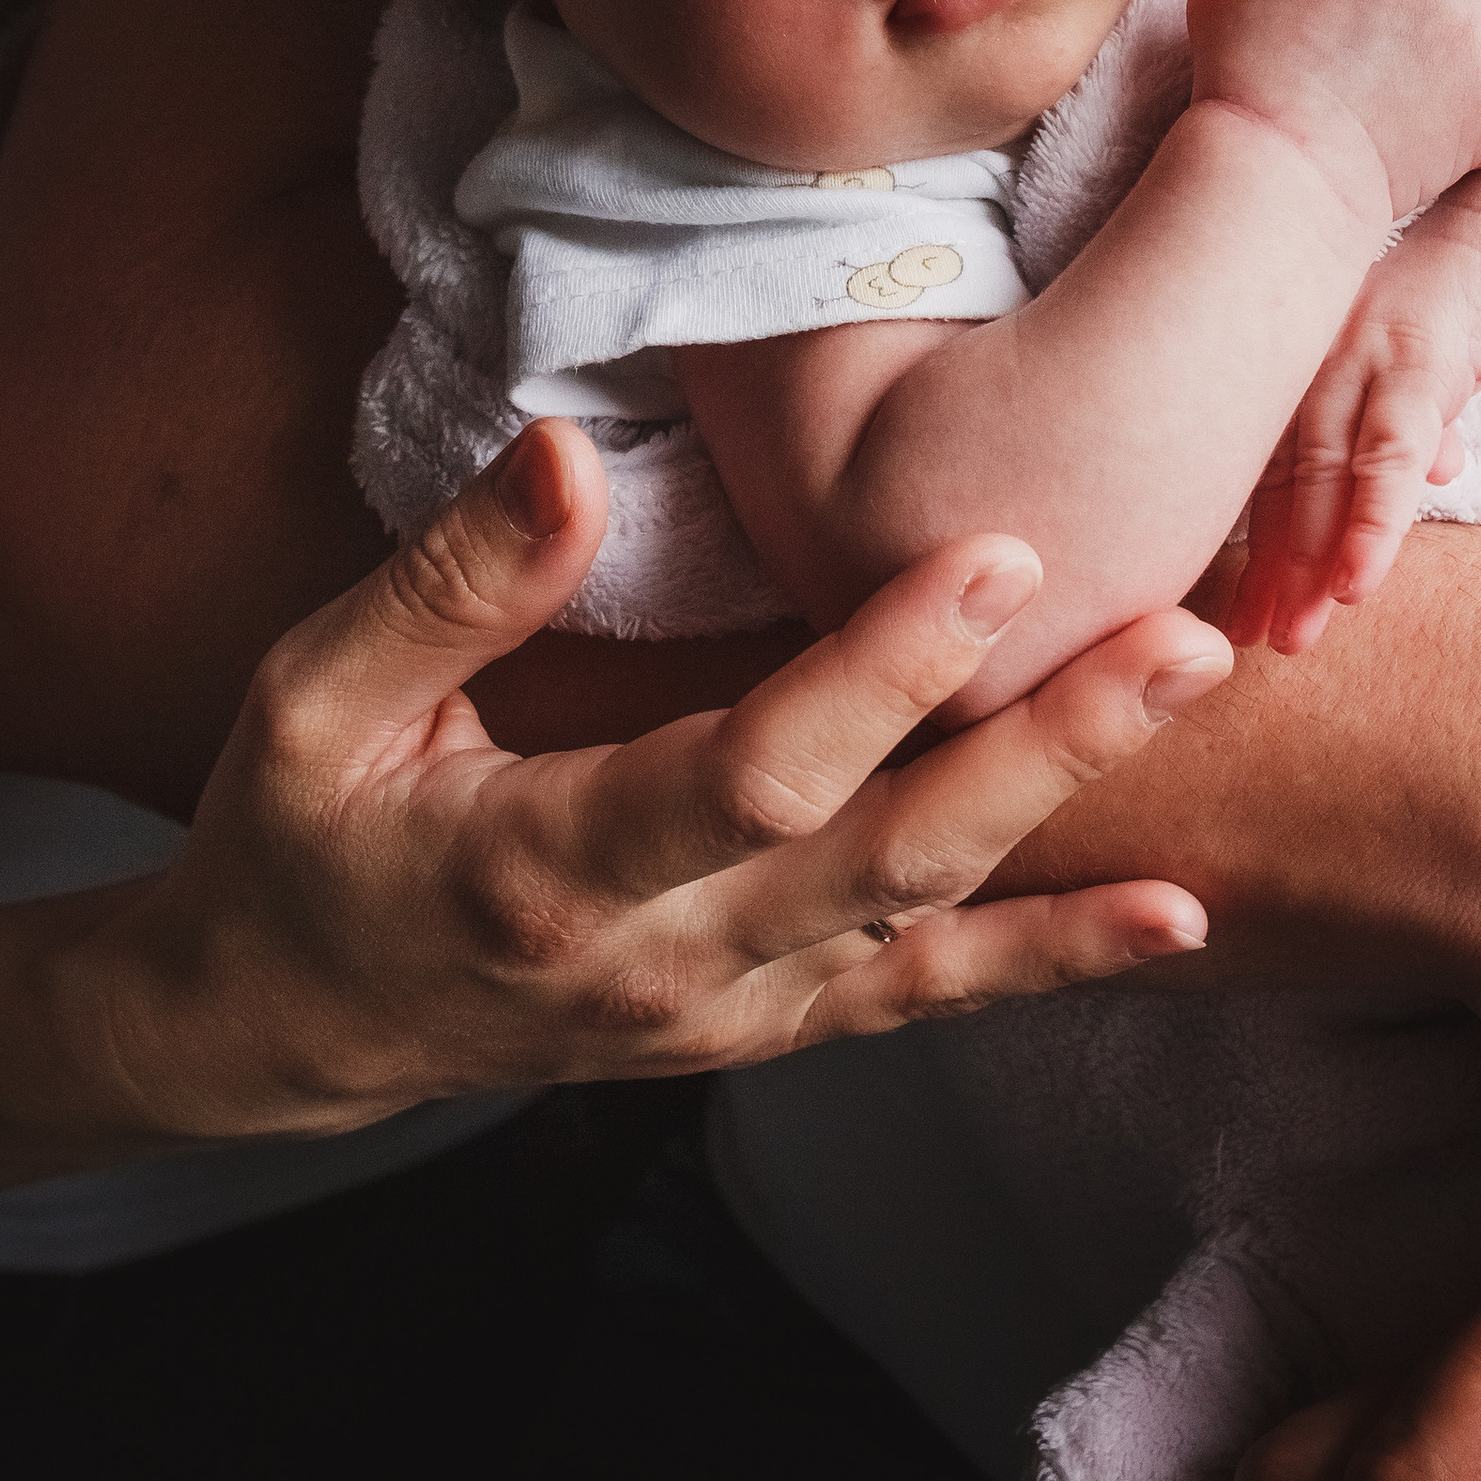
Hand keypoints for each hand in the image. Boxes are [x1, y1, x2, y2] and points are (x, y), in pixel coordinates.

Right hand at [70, 420, 1233, 1136]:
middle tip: (1177, 631)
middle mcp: (658, 965)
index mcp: (542, 871)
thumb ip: (444, 584)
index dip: (874, 674)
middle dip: (1043, 741)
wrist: (282, 1028)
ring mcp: (720, 1014)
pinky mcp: (758, 1028)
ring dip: (1073, 810)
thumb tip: (563, 451)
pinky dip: (1052, 959)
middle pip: (884, 856)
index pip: (747, 773)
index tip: (989, 557)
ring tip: (1198, 690)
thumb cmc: (294, 838)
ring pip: (927, 919)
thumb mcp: (311, 701)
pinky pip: (924, 999)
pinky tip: (1176, 918)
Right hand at [1187, 0, 1480, 239]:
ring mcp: (1474, 24)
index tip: (1323, 47)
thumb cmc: (1241, 84)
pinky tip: (1421, 151)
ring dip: (1435, 78)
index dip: (1342, 5)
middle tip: (1354, 87)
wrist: (1285, 163)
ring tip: (1383, 121)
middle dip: (1396, 35)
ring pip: (1461, 45)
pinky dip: (1471, 133)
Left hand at [1234, 184, 1480, 653]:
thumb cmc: (1456, 306)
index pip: (1254, 471)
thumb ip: (1393, 439)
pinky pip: (1388, 452)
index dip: (1243, 550)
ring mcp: (1357, 353)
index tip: (1231, 620)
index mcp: (1292, 365)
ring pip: (1318, 475)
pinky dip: (1371, 521)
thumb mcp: (1409, 382)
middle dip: (1263, 573)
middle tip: (1250, 645)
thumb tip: (1408, 504)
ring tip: (1293, 638)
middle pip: (1271, 480)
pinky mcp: (1421, 355)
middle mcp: (1305, 355)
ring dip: (1304, 564)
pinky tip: (1357, 582)